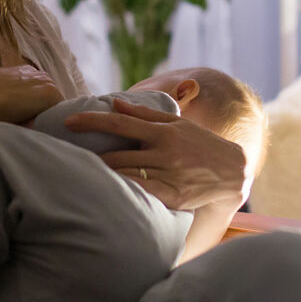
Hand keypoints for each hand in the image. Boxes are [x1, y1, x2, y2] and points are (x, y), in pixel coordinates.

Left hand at [64, 98, 249, 212]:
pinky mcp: (173, 197)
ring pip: (125, 177)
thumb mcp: (177, 123)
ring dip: (104, 177)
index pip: (119, 124)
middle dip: (92, 158)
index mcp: (163, 132)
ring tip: (84, 177)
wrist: (232, 171)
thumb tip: (115, 104)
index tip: (68, 122)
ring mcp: (169, 177)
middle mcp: (165, 153)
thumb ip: (145, 114)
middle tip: (71, 159)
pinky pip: (140, 195)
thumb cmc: (200, 143)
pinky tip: (109, 193)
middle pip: (116, 156)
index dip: (90, 121)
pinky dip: (123, 193)